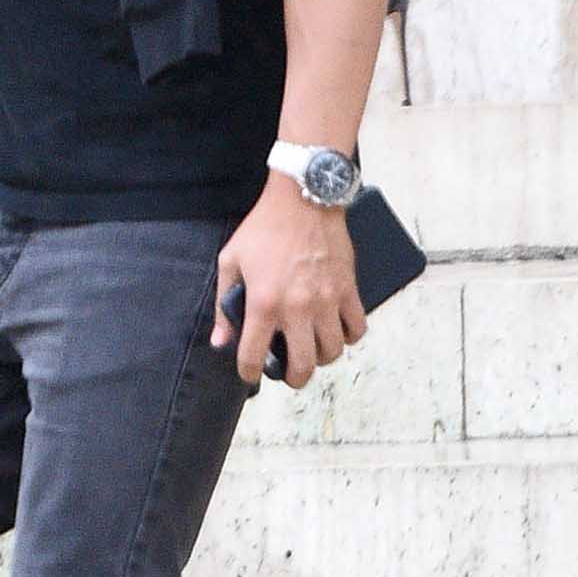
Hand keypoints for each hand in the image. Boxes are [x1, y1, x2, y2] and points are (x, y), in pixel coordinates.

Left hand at [212, 177, 365, 389]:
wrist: (303, 199)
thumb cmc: (264, 228)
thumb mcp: (231, 261)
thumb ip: (223, 305)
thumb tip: (221, 340)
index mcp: (263, 303)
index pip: (254, 357)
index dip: (249, 372)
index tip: (250, 373)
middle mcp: (296, 308)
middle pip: (302, 366)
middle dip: (293, 378)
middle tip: (288, 372)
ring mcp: (326, 301)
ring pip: (332, 352)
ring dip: (320, 358)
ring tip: (311, 350)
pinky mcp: (348, 290)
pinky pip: (357, 328)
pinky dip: (348, 336)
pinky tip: (336, 330)